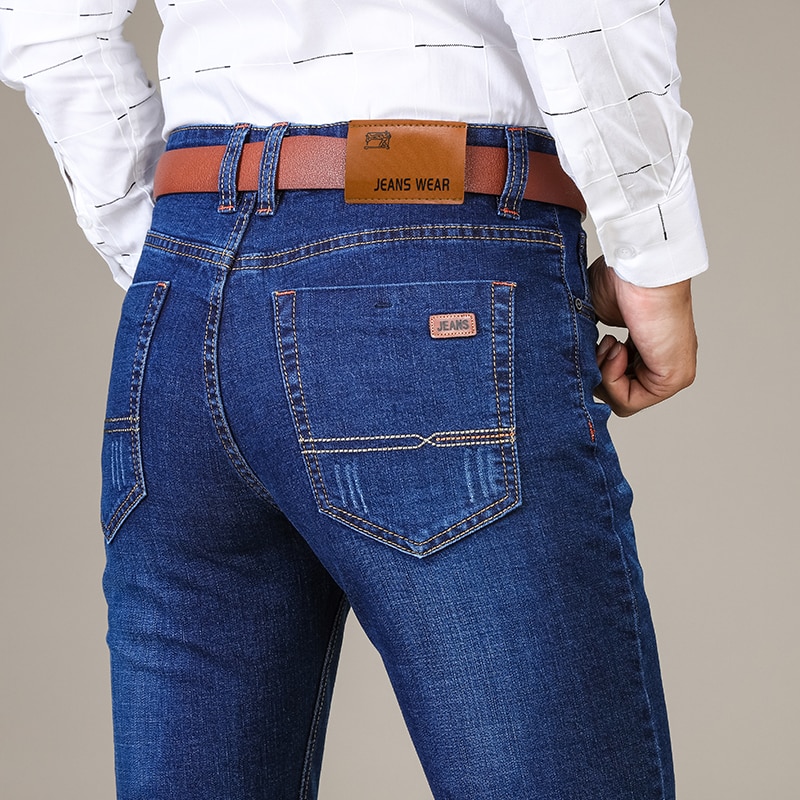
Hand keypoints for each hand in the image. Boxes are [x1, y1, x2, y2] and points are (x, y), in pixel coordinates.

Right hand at [589, 256, 697, 415]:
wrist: (639, 268)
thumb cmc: (620, 280)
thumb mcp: (597, 318)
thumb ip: (590, 345)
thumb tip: (568, 365)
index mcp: (649, 348)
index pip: (618, 381)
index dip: (597, 367)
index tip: (597, 341)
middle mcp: (664, 363)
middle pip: (618, 395)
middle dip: (599, 374)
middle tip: (601, 343)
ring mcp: (673, 373)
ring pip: (622, 402)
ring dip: (604, 374)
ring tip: (609, 342)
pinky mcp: (674, 378)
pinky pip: (628, 402)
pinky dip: (611, 378)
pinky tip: (617, 348)